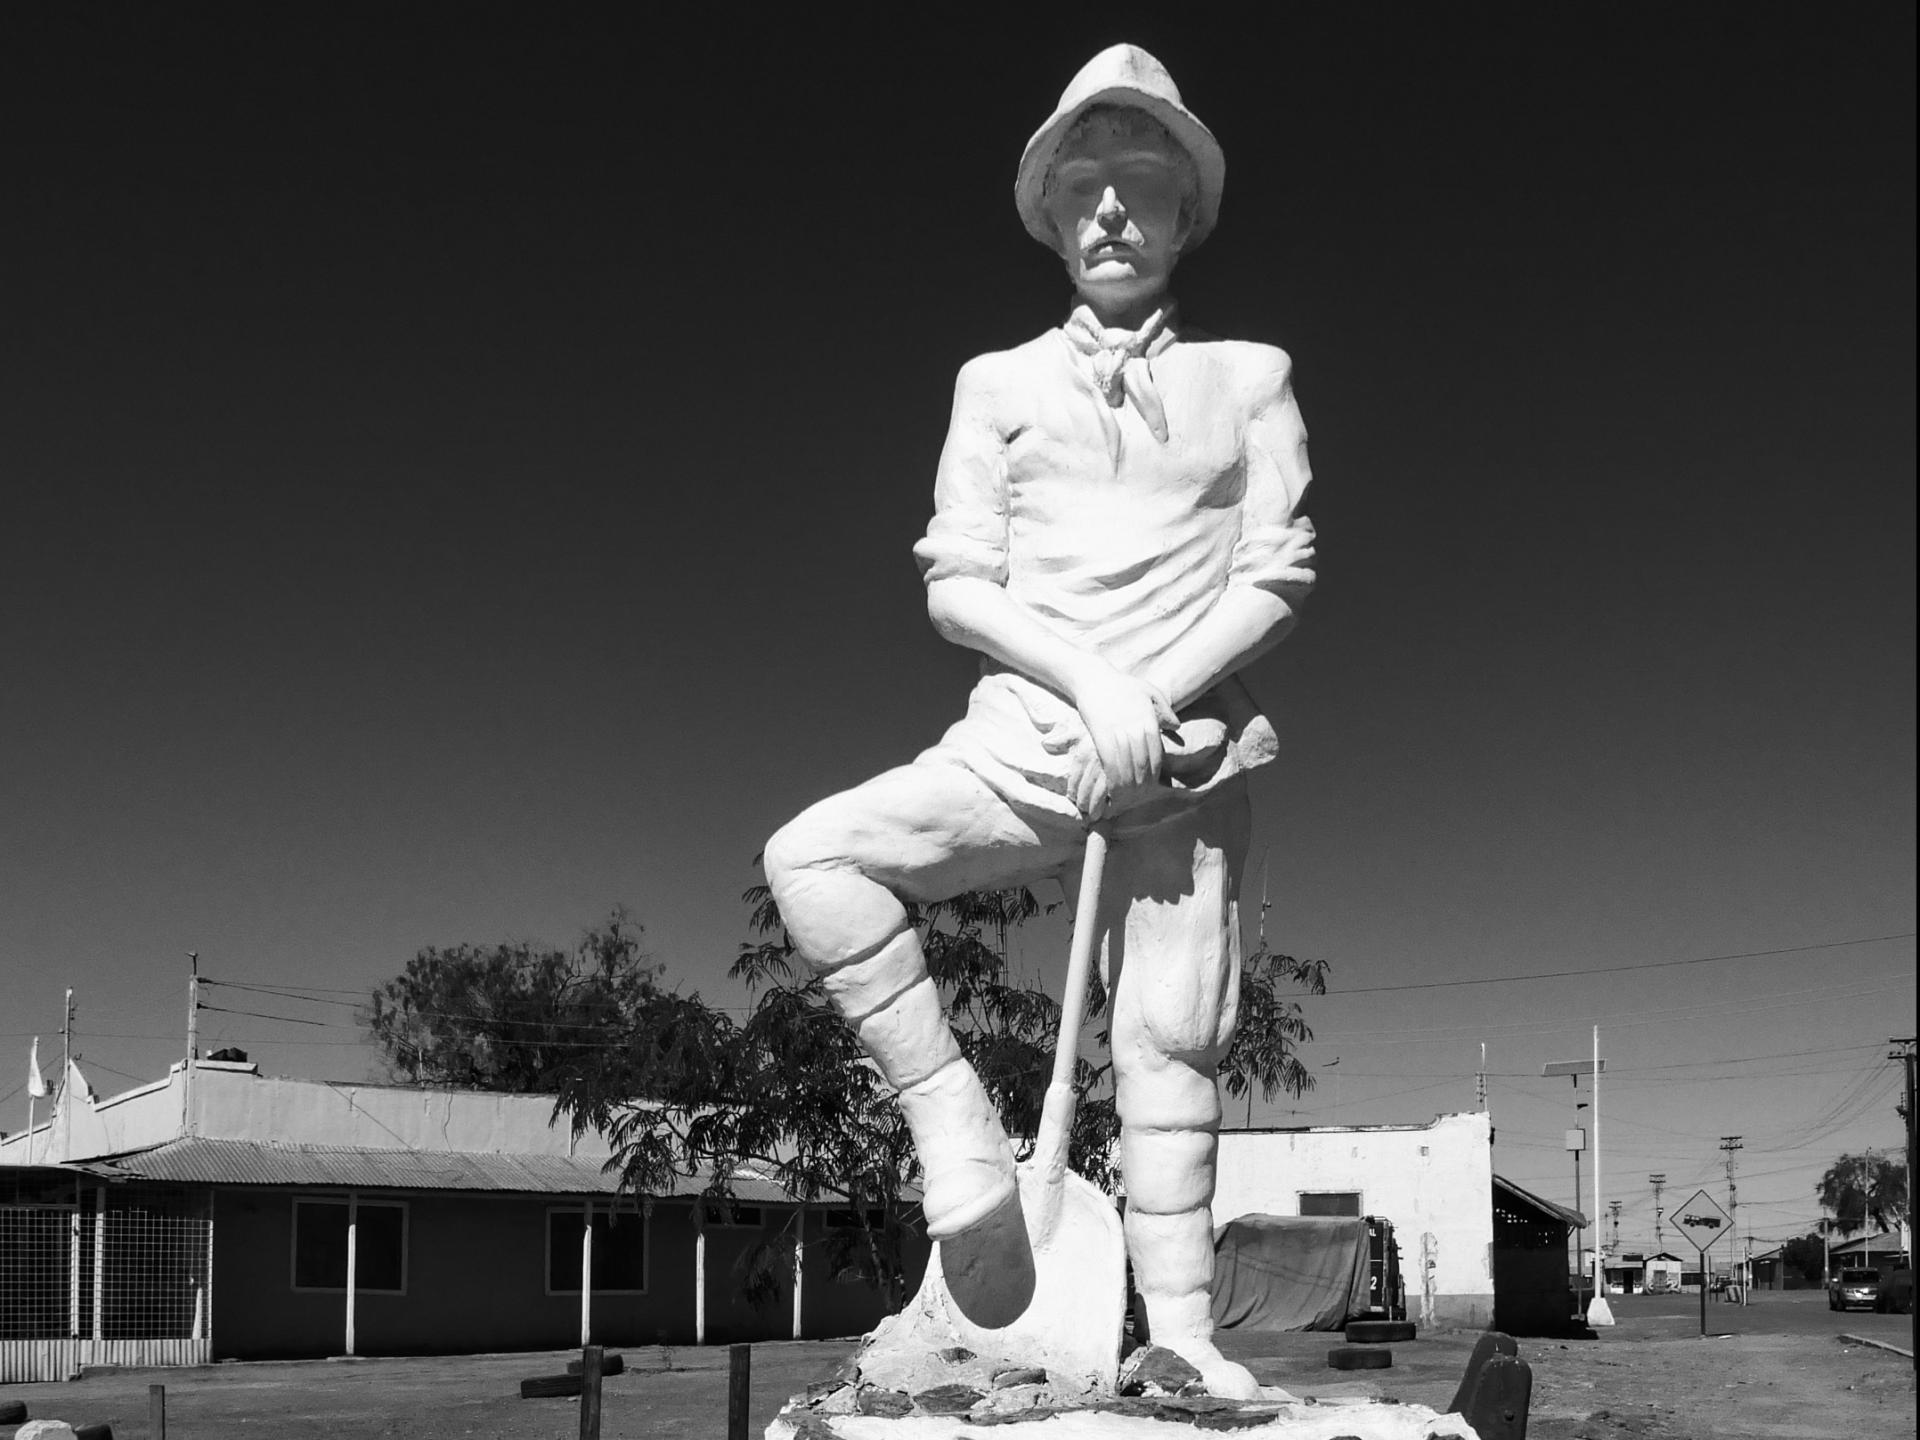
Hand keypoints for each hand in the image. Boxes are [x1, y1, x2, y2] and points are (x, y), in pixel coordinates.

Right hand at [1066, 665, 1177, 816]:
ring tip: (1126, 799)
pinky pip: (1110, 763)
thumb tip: (1176, 727)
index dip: (1155, 774)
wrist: (1094, 679)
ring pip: (1127, 768)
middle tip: (1139, 798)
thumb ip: (1164, 709)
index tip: (1151, 786)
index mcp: (1150, 722)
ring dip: (1127, 787)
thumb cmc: (1122, 685)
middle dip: (1142, 785)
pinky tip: (1113, 789)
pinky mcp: (1101, 736)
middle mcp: (1136, 729)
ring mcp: (1119, 733)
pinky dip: (1113, 780)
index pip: (1156, 755)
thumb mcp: (1150, 691)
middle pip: (1142, 765)